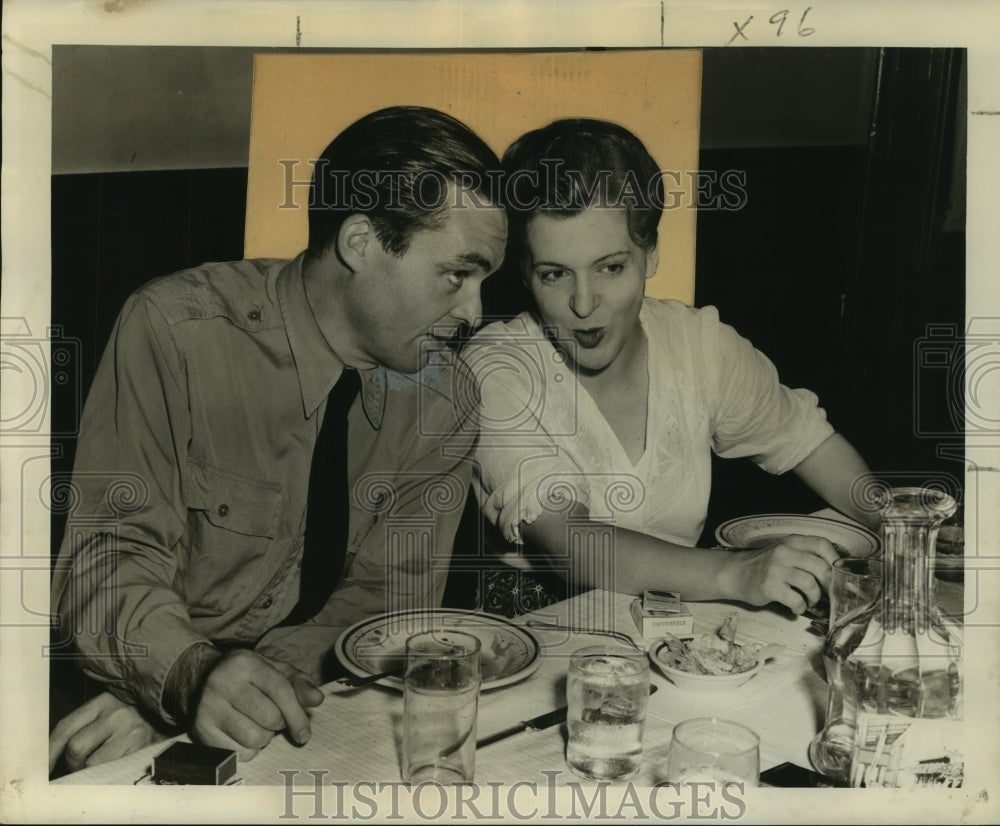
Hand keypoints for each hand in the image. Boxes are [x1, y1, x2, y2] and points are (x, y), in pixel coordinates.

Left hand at [49, 692, 166, 774]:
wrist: (176, 709)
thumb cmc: (138, 715)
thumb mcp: (113, 708)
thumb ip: (89, 723)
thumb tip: (57, 751)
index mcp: (104, 701)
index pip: (66, 727)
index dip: (50, 750)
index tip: (44, 766)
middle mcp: (117, 714)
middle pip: (75, 748)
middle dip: (72, 764)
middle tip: (79, 766)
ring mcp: (131, 731)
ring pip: (93, 763)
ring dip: (91, 771)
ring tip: (101, 766)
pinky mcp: (142, 747)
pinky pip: (112, 771)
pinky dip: (108, 774)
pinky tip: (114, 768)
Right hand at [190, 649, 323, 761]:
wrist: (202, 679)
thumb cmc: (247, 677)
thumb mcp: (274, 670)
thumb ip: (298, 683)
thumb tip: (317, 699)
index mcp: (245, 662)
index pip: (280, 690)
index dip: (297, 714)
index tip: (305, 733)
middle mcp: (223, 682)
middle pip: (269, 718)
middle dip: (278, 723)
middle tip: (272, 717)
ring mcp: (208, 706)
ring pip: (254, 739)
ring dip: (263, 738)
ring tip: (256, 724)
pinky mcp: (199, 730)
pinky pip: (238, 754)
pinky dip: (247, 750)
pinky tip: (241, 734)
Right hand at [725, 534, 839, 613]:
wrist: (735, 573)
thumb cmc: (764, 565)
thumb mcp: (784, 552)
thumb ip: (805, 556)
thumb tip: (833, 573)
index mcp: (792, 542)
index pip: (822, 544)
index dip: (834, 559)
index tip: (837, 573)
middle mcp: (785, 552)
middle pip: (820, 567)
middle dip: (828, 584)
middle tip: (826, 593)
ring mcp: (776, 569)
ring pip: (810, 584)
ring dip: (814, 597)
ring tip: (809, 601)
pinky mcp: (769, 586)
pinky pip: (795, 599)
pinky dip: (800, 606)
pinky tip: (796, 606)